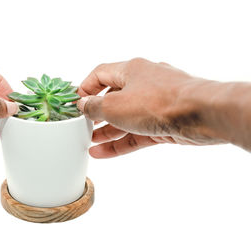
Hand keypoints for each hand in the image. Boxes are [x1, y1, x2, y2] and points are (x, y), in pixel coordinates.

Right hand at [77, 58, 231, 157]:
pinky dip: (121, 142)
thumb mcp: (116, 105)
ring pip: (125, 118)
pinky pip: (137, 133)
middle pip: (113, 99)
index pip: (100, 74)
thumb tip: (84, 106)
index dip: (85, 89)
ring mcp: (156, 104)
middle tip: (82, 128)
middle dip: (96, 115)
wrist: (202, 114)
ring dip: (107, 132)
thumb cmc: (160, 101)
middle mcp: (144, 83)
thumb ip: (95, 107)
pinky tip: (103, 153)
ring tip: (89, 144)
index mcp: (131, 70)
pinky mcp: (164, 123)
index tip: (75, 104)